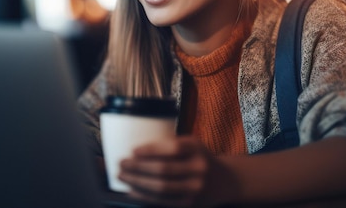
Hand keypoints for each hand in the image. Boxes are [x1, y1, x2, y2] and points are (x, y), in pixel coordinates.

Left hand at [118, 136, 235, 206]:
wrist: (224, 180)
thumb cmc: (198, 158)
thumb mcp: (191, 144)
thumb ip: (170, 145)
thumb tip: (136, 150)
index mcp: (197, 148)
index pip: (172, 149)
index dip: (151, 150)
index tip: (133, 151)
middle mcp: (199, 168)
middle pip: (164, 169)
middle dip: (138, 167)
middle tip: (121, 163)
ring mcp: (195, 189)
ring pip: (161, 187)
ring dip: (137, 182)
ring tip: (122, 176)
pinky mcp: (190, 204)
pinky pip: (163, 201)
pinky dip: (144, 196)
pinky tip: (132, 190)